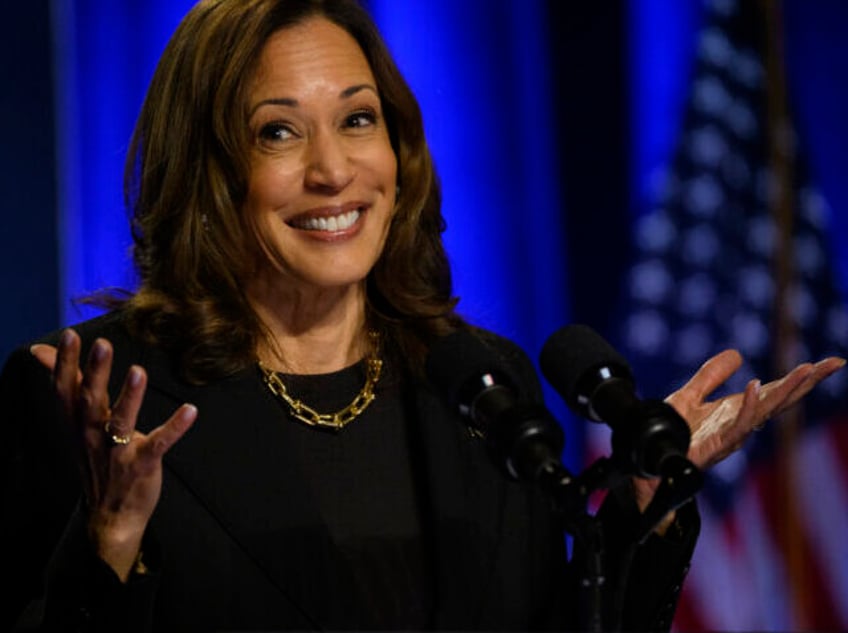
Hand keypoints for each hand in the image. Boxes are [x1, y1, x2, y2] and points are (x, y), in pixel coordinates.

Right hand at [31, 329, 196, 580]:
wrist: (110, 515)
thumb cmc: (95, 458)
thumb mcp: (75, 422)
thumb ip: (68, 384)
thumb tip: (39, 351)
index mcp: (77, 424)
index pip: (65, 390)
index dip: (66, 364)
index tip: (70, 335)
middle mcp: (93, 435)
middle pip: (90, 401)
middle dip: (94, 373)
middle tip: (102, 344)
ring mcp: (117, 452)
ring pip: (121, 422)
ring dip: (129, 397)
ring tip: (138, 371)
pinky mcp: (143, 464)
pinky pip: (159, 444)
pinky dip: (175, 428)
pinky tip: (191, 410)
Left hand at [631, 349, 844, 525]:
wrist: (648, 460)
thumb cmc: (671, 434)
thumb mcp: (690, 395)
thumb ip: (711, 375)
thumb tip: (737, 353)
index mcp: (739, 411)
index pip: (777, 391)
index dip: (802, 378)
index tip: (831, 362)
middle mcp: (741, 424)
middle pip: (781, 400)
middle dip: (806, 383)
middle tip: (832, 364)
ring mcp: (731, 435)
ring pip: (767, 412)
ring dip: (787, 391)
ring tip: (806, 370)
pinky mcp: (716, 445)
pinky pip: (737, 425)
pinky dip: (747, 406)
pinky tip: (754, 386)